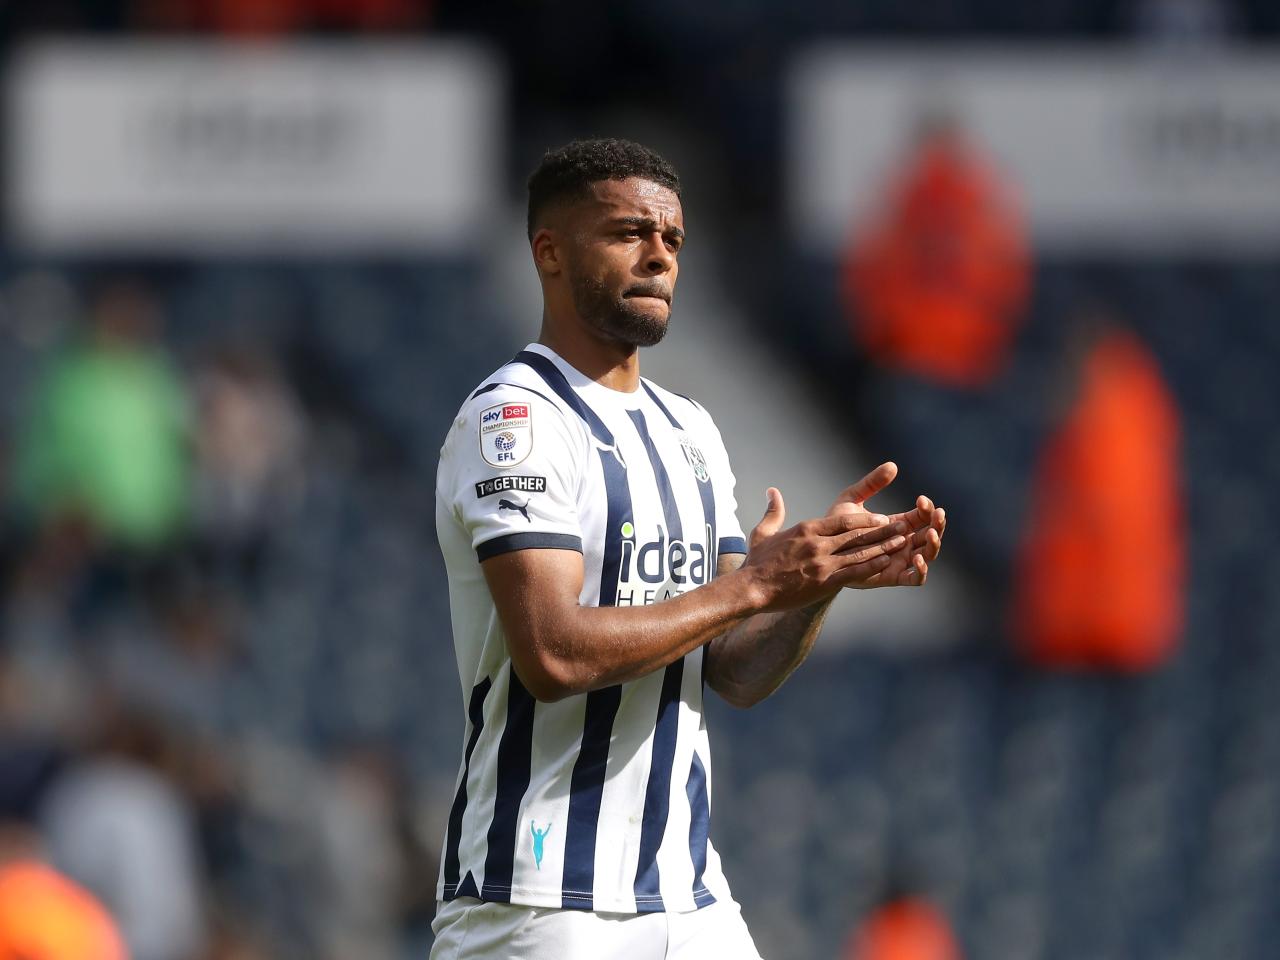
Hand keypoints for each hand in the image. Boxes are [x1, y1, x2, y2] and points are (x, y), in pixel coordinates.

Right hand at [740, 487, 909, 610]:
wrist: (751, 588)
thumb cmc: (756, 562)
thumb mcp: (762, 532)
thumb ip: (773, 511)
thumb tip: (772, 491)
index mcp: (807, 529)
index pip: (843, 521)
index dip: (865, 520)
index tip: (882, 518)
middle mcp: (818, 543)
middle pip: (856, 533)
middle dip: (882, 530)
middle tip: (902, 526)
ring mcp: (822, 562)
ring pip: (859, 551)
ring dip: (883, 546)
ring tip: (901, 543)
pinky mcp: (824, 581)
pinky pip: (854, 572)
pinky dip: (871, 565)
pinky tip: (886, 562)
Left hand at [826, 462, 945, 586]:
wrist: (820, 552)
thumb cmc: (836, 525)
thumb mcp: (853, 499)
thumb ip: (871, 484)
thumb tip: (892, 465)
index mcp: (899, 525)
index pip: (922, 516)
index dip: (927, 508)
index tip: (921, 500)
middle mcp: (904, 543)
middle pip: (931, 534)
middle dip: (937, 524)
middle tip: (938, 514)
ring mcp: (900, 561)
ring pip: (928, 555)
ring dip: (933, 545)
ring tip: (930, 533)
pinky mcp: (892, 577)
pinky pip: (914, 579)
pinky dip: (921, 571)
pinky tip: (918, 558)